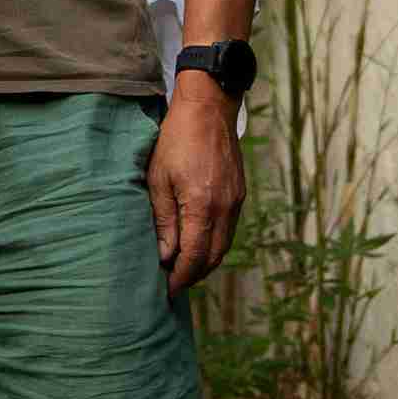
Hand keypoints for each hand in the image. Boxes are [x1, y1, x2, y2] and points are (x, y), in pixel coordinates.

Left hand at [147, 74, 245, 294]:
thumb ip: (164, 220)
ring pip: (224, 246)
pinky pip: (229, 230)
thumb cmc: (176, 139)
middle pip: (213, 258)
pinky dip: (214, 244)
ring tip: (183, 270)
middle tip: (173, 285)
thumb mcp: (158, 179)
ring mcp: (236, 201)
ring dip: (205, 263)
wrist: (209, 107)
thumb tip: (166, 256)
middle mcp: (225, 209)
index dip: (180, 278)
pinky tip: (198, 244)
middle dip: (194, 276)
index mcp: (203, 207)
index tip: (167, 291)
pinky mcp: (239, 193)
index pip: (194, 257)